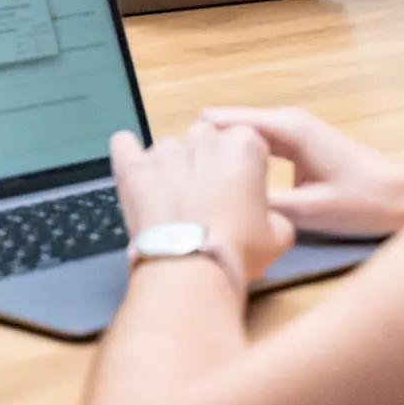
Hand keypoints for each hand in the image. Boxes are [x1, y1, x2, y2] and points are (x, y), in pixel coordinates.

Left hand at [111, 122, 293, 287]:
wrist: (191, 267)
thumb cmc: (239, 249)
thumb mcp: (279, 233)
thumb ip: (273, 210)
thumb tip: (264, 215)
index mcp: (243, 144)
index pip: (245, 144)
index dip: (243, 169)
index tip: (240, 193)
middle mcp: (202, 137)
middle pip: (205, 142)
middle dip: (207, 165)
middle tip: (207, 200)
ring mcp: (163, 148)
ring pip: (168, 149)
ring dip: (171, 169)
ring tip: (173, 204)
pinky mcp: (132, 164)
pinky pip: (124, 144)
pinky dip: (129, 156)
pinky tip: (137, 176)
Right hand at [200, 106, 403, 236]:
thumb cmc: (365, 203)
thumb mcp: (309, 211)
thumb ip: (261, 202)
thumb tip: (217, 202)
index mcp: (286, 128)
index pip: (219, 121)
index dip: (198, 146)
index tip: (187, 177)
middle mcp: (286, 120)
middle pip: (223, 123)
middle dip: (206, 150)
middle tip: (194, 187)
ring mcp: (292, 128)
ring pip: (238, 133)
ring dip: (222, 155)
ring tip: (209, 189)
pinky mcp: (297, 141)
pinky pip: (254, 142)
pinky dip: (240, 159)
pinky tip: (237, 186)